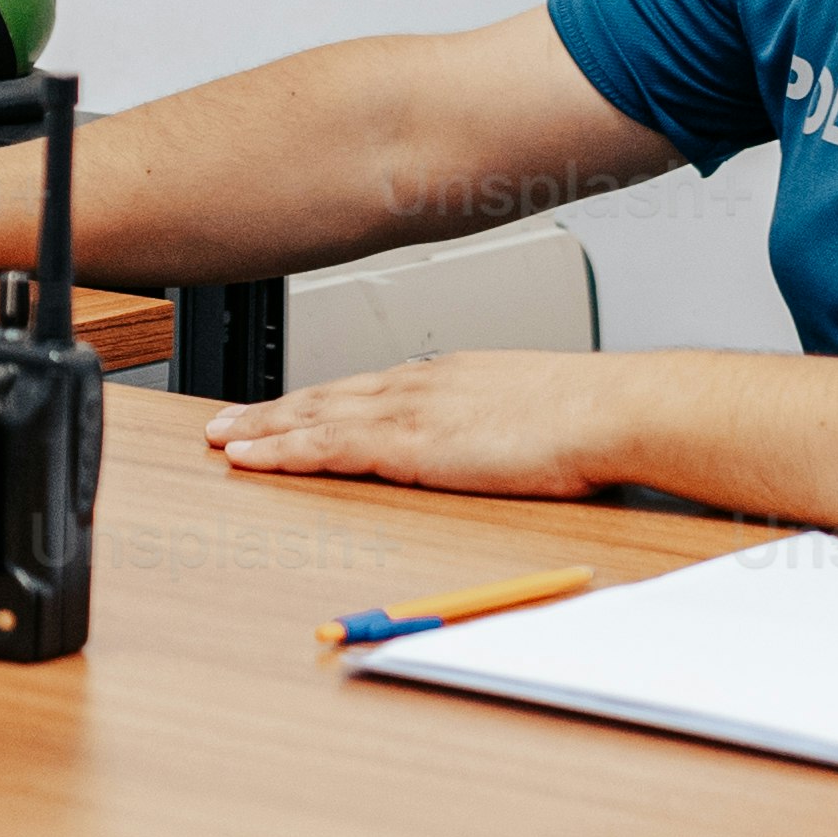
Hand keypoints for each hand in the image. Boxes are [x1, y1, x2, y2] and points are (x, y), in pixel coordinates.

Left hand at [206, 348, 667, 500]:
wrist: (615, 410)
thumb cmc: (594, 420)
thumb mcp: (537, 419)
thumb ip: (505, 432)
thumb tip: (504, 451)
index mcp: (452, 379)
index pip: (369, 390)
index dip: (320, 401)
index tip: (289, 409)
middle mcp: (421, 384)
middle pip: (329, 397)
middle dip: (275, 410)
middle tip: (228, 421)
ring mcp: (411, 409)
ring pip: (315, 418)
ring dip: (264, 429)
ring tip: (222, 439)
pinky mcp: (408, 441)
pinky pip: (326, 446)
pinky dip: (281, 451)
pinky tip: (250, 457)